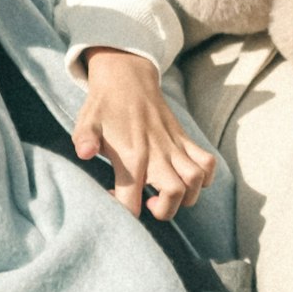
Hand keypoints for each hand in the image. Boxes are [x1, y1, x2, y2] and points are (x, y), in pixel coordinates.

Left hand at [70, 48, 217, 222]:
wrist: (126, 77)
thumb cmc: (103, 106)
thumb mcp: (87, 122)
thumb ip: (85, 140)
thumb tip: (84, 153)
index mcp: (131, 155)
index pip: (132, 200)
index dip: (124, 214)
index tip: (115, 201)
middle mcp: (157, 153)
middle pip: (176, 193)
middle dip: (165, 211)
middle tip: (147, 203)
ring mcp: (175, 146)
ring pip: (196, 180)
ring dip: (187, 196)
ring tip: (167, 194)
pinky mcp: (185, 139)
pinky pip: (208, 163)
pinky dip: (205, 178)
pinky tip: (187, 181)